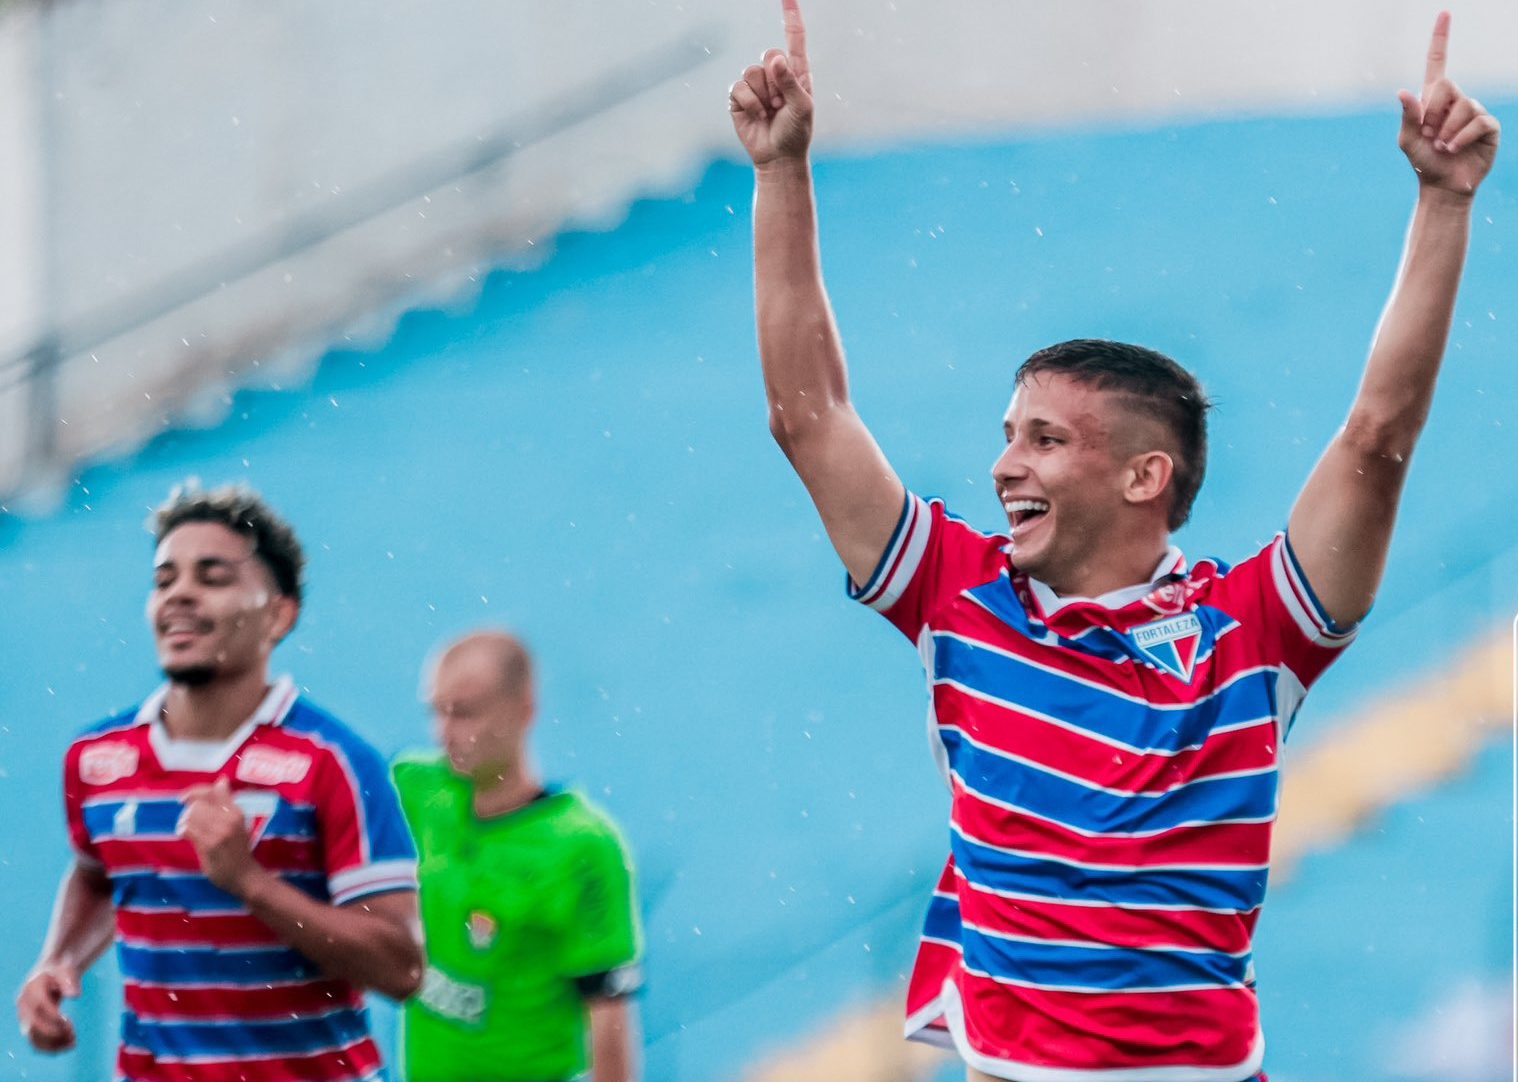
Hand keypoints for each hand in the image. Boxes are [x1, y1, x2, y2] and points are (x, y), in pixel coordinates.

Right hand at [16, 963, 79, 1053]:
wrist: (51, 977)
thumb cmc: (60, 973)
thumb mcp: (66, 971)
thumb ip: (70, 980)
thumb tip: (75, 995)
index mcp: (32, 989)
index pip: (39, 1006)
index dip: (53, 1017)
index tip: (69, 1021)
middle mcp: (24, 1005)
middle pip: (33, 1025)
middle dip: (53, 1032)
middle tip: (73, 1034)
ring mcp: (25, 1018)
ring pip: (33, 1037)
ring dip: (52, 1044)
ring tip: (73, 1043)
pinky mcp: (30, 1027)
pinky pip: (36, 1043)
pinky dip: (51, 1048)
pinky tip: (68, 1045)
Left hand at [178, 777, 257, 895]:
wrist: (245, 876)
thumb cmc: (240, 849)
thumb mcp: (238, 822)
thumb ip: (227, 803)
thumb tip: (222, 780)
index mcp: (237, 812)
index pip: (212, 791)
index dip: (194, 791)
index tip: (184, 798)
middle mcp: (230, 819)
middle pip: (198, 803)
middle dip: (188, 810)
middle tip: (188, 820)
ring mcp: (220, 832)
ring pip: (191, 815)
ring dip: (184, 821)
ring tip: (187, 828)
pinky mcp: (209, 845)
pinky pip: (188, 829)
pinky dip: (183, 830)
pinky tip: (186, 836)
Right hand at [729, 0, 813, 166]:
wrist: (778, 158)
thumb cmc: (797, 132)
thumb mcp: (803, 107)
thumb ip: (790, 82)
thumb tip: (774, 59)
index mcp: (796, 72)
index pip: (794, 38)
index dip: (791, 16)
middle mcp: (775, 74)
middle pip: (769, 55)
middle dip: (776, 82)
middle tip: (781, 104)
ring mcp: (756, 86)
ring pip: (752, 72)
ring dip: (763, 96)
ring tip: (770, 112)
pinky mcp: (739, 98)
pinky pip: (739, 87)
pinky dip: (749, 103)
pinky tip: (757, 116)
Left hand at [1397, 12, 1499, 196]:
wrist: (1442, 186)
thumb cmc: (1422, 162)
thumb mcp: (1407, 140)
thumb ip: (1407, 117)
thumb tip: (1402, 92)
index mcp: (1433, 100)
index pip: (1438, 62)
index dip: (1440, 38)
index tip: (1444, 13)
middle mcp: (1455, 101)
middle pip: (1447, 85)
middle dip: (1433, 112)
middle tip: (1429, 134)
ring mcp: (1474, 111)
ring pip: (1463, 106)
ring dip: (1447, 130)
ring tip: (1442, 146)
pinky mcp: (1488, 126)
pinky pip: (1477, 122)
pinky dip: (1461, 137)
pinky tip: (1453, 149)